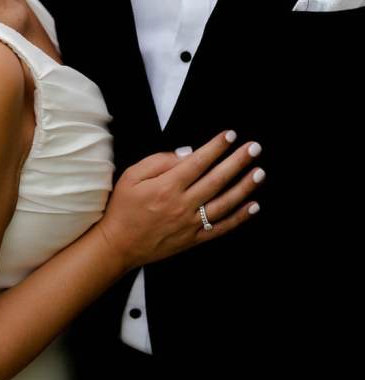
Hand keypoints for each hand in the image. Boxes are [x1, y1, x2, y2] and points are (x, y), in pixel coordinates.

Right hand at [98, 130, 262, 271]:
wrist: (119, 244)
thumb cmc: (124, 206)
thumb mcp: (132, 175)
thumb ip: (159, 161)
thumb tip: (188, 153)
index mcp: (167, 186)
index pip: (198, 162)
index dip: (216, 147)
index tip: (231, 135)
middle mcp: (183, 204)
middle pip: (216, 179)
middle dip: (237, 162)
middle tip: (254, 148)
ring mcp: (191, 224)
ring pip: (224, 203)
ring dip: (244, 187)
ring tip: (259, 172)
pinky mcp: (194, 239)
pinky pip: (221, 228)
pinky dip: (239, 218)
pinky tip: (254, 206)